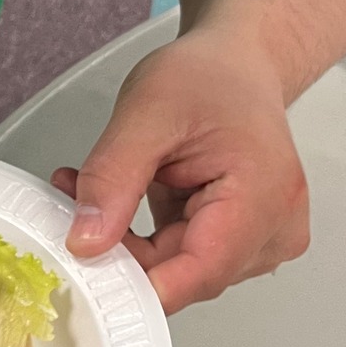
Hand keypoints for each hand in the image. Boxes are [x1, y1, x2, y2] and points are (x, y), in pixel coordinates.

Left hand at [51, 28, 309, 311]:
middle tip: (70, 204)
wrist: (238, 63)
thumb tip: (86, 243)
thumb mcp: (145, 114)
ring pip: (179, 270)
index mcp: (263, 197)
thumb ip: (113, 179)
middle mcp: (275, 228)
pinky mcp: (246, 239)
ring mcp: (265, 238)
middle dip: (122, 251)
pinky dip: (145, 238)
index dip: (136, 283)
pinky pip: (185, 257)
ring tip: (91, 189)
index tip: (81, 269)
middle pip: (186, 275)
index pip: (198, 273)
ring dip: (129, 243)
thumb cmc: (207, 77)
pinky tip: (121, 200)